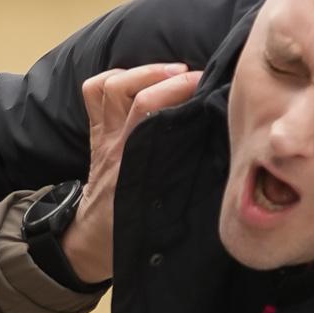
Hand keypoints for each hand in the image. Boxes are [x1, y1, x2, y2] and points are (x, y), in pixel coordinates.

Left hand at [58, 62, 200, 283]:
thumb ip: (187, 185)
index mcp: (136, 163)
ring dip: (142, 72)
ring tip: (169, 72)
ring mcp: (104, 137)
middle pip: (141, 97)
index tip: (208, 88)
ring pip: (112, 87)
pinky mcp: (96, 133)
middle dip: (171, 78)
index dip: (182, 92)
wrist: (91, 240)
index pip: (156, 113)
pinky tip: (136, 79)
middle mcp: (118, 145)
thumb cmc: (129, 229)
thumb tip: (222, 158)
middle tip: (195, 77)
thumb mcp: (166, 212)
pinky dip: (112, 78)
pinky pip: (93, 93)